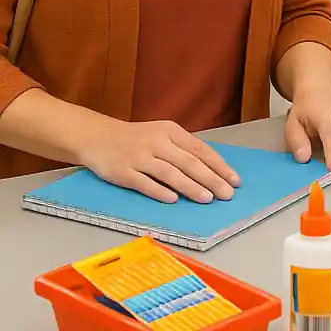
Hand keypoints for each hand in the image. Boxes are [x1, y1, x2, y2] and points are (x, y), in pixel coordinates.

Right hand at [78, 118, 240, 204]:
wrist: (96, 136)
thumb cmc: (135, 139)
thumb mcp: (161, 135)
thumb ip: (182, 150)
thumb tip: (210, 170)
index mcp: (171, 131)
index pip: (201, 149)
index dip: (219, 165)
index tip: (234, 180)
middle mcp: (157, 141)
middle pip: (189, 162)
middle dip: (211, 179)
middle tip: (226, 194)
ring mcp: (140, 156)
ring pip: (170, 172)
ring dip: (190, 186)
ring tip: (207, 198)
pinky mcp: (123, 171)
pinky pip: (144, 182)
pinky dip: (159, 191)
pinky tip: (173, 200)